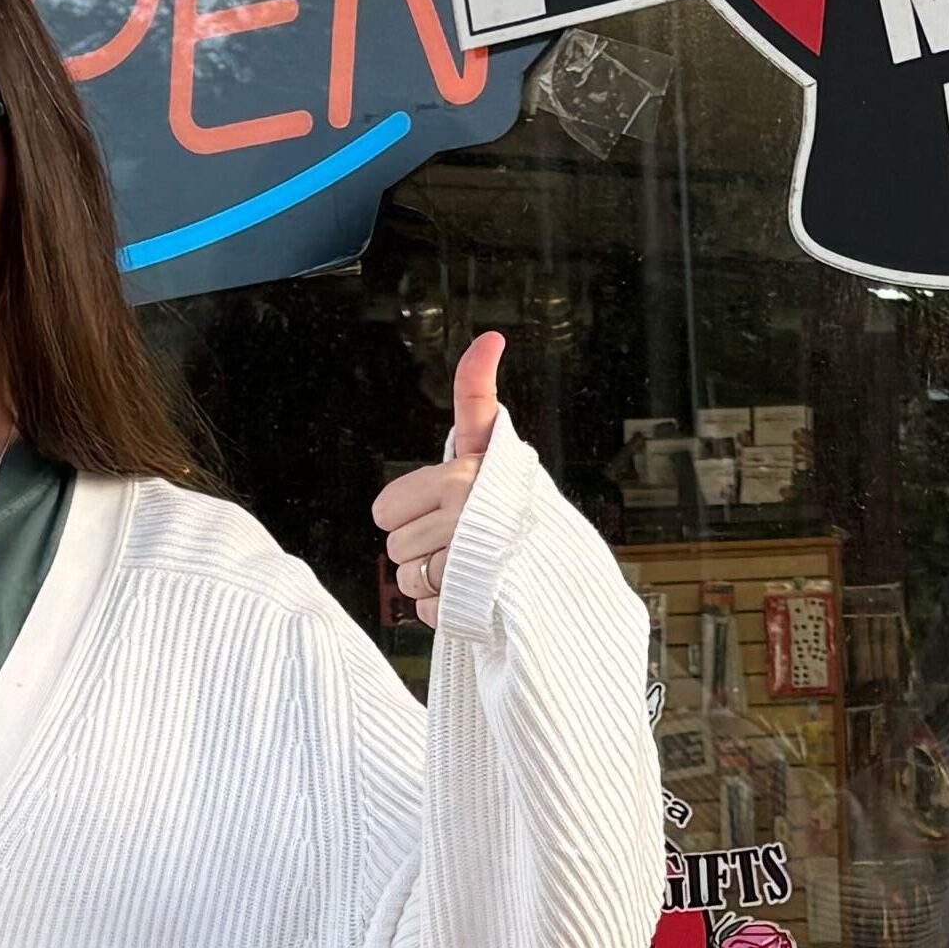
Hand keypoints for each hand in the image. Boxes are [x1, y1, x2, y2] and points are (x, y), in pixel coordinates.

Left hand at [372, 333, 507, 628]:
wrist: (561, 573)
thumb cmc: (514, 508)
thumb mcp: (492, 449)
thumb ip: (477, 397)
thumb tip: (491, 337)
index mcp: (462, 476)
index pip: (387, 507)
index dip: (412, 503)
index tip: (454, 477)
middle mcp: (463, 514)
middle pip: (394, 544)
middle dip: (420, 546)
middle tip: (461, 541)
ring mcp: (465, 561)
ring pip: (406, 578)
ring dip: (431, 580)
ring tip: (469, 568)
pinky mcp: (469, 604)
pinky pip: (426, 610)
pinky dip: (446, 609)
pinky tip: (473, 594)